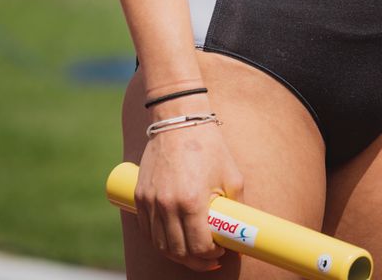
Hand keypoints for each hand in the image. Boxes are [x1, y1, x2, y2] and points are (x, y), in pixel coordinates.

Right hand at [135, 122, 245, 271]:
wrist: (179, 121)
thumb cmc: (209, 146)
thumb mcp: (232, 175)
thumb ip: (236, 204)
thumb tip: (240, 228)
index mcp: (192, 200)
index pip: (198, 246)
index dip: (211, 255)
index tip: (220, 252)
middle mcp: (168, 204)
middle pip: (178, 251)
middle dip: (196, 261)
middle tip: (209, 259)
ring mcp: (150, 201)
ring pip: (160, 244)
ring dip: (177, 254)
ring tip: (192, 253)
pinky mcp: (140, 196)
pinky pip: (147, 230)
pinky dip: (159, 241)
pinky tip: (172, 241)